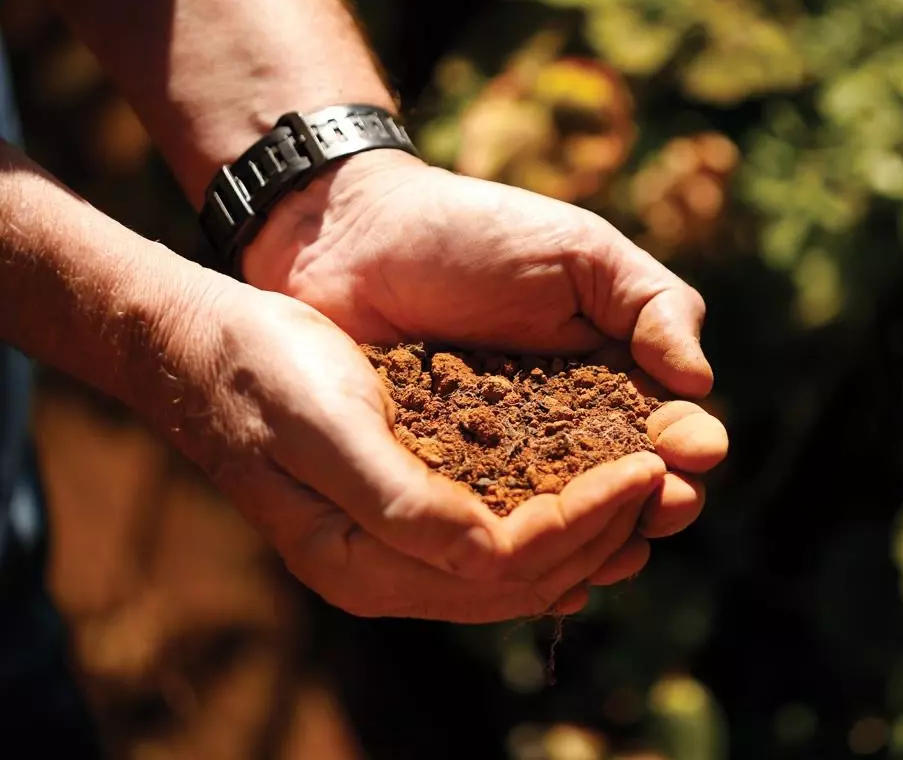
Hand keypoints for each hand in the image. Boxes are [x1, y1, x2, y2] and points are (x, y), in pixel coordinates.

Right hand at [163, 277, 671, 621]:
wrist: (212, 348)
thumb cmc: (263, 373)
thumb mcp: (325, 426)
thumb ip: (399, 499)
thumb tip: (488, 553)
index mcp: (362, 562)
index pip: (504, 565)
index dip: (583, 523)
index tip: (645, 467)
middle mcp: (385, 572)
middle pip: (522, 578)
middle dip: (602, 533)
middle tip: (666, 479)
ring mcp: (394, 551)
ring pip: (518, 568)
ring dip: (589, 533)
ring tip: (650, 491)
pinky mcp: (407, 514)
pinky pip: (497, 538)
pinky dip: (554, 520)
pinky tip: (594, 498)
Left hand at [242, 152, 727, 545]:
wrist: (354, 238)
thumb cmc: (477, 232)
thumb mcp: (581, 252)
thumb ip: (652, 304)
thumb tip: (701, 383)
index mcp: (614, 371)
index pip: (667, 423)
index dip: (688, 445)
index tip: (694, 452)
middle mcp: (570, 426)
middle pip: (630, 484)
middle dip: (658, 500)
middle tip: (666, 504)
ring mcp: (510, 460)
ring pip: (570, 519)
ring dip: (603, 538)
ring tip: (618, 548)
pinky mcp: (449, 483)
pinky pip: (495, 526)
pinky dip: (523, 550)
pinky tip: (544, 567)